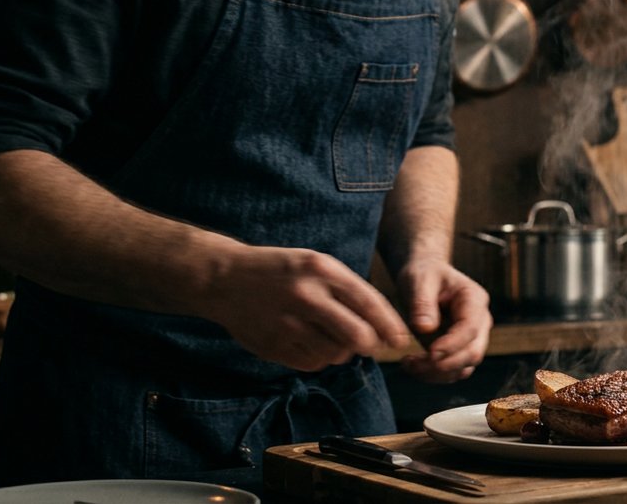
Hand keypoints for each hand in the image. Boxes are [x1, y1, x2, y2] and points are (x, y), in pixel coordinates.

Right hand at [200, 244, 413, 371]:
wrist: (225, 278)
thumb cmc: (280, 270)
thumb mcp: (315, 263)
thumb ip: (347, 291)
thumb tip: (381, 325)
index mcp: (322, 270)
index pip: (369, 303)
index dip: (390, 326)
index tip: (402, 340)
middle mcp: (307, 296)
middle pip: (358, 336)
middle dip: (371, 345)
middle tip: (371, 345)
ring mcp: (288, 323)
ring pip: (336, 354)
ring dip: (341, 351)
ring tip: (328, 335)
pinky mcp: (274, 346)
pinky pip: (312, 364)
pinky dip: (319, 358)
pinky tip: (309, 341)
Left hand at [392, 257, 492, 382]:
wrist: (424, 277)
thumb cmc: (424, 274)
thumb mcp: (420, 280)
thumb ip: (422, 303)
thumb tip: (425, 328)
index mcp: (474, 300)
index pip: (470, 329)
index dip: (451, 344)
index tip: (429, 352)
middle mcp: (479, 322)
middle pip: (472, 353)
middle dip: (443, 364)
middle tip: (413, 362)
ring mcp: (472, 339)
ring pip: (464, 368)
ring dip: (436, 373)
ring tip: (408, 363)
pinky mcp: (459, 351)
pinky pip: (452, 372)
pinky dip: (432, 375)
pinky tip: (411, 365)